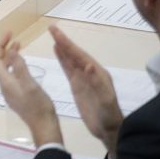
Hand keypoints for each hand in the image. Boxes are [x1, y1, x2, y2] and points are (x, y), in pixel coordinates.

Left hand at [0, 31, 64, 146]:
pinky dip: (15, 65)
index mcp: (5, 81)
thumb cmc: (38, 106)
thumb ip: (20, 68)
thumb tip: (10, 52)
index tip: (9, 33)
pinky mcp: (17, 95)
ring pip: (5, 69)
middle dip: (4, 48)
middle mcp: (4, 85)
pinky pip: (12, 75)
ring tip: (19, 45)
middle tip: (15, 37)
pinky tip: (24, 64)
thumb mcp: (30, 84)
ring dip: (10, 56)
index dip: (0, 44)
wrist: (44, 127)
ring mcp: (10, 91)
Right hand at [51, 26, 124, 154]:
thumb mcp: (105, 100)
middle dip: (64, 41)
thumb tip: (87, 65)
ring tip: (53, 36)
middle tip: (51, 28)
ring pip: (71, 60)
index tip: (56, 33)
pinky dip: (62, 59)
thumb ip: (97, 83)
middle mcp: (91, 73)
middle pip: (75, 54)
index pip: (80, 55)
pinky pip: (68, 69)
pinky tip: (57, 52)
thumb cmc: (108, 116)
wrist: (108, 130)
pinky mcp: (78, 86)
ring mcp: (84, 79)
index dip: (68, 44)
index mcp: (97, 74)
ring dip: (62, 48)